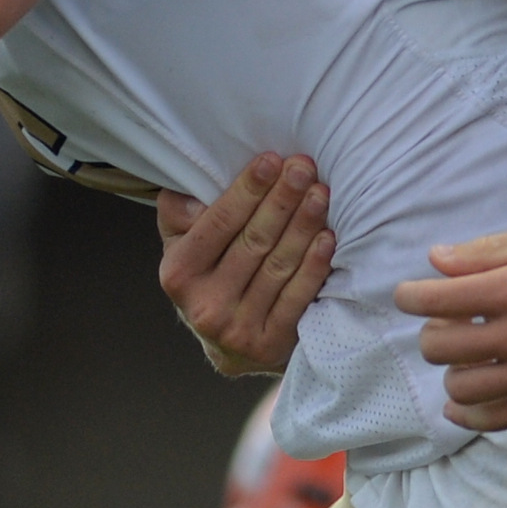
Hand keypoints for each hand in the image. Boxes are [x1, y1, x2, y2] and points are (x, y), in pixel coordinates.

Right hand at [156, 153, 333, 375]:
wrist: (228, 347)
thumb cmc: (209, 277)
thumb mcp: (182, 246)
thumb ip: (179, 215)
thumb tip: (193, 197)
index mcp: (179, 274)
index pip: (218, 224)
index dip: (246, 190)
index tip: (271, 160)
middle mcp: (204, 304)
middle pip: (253, 242)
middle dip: (282, 200)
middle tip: (303, 168)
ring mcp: (238, 328)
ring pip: (278, 266)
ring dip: (303, 226)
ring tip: (320, 194)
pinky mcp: (269, 344)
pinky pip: (297, 298)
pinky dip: (313, 266)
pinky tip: (327, 238)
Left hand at [397, 226, 506, 430]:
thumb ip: (487, 252)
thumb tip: (435, 260)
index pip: (436, 299)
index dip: (410, 297)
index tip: (409, 296)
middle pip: (439, 347)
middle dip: (431, 334)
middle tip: (447, 326)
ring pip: (461, 388)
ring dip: (452, 372)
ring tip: (466, 360)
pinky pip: (494, 420)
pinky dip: (467, 414)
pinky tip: (463, 402)